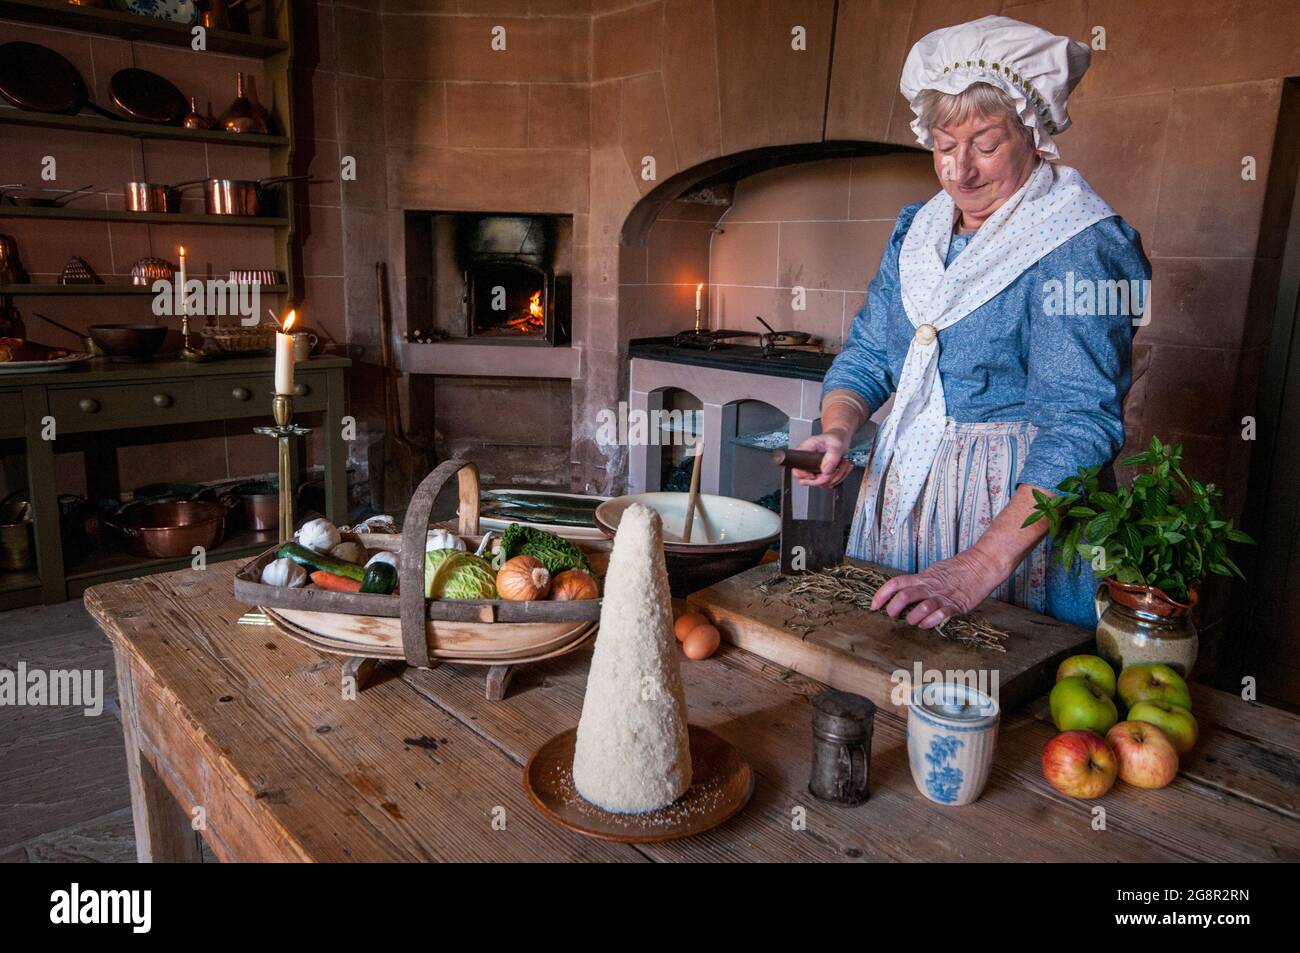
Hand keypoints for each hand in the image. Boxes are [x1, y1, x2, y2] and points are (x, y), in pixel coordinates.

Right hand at [793, 428, 853, 487]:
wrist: (840, 440)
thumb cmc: (834, 438)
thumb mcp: (835, 444)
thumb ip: (832, 456)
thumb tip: (826, 470)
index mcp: (805, 452)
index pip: (797, 471)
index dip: (805, 476)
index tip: (816, 474)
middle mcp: (807, 463)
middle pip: (809, 481)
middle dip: (827, 477)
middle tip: (836, 467)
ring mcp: (814, 471)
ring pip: (822, 484)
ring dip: (836, 476)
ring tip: (841, 463)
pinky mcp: (822, 476)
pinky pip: (830, 484)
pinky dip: (840, 477)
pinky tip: (842, 467)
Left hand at [870, 547, 1004, 628]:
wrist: (981, 564)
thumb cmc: (958, 569)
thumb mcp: (933, 572)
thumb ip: (919, 583)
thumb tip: (904, 593)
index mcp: (922, 577)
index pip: (895, 583)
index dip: (881, 594)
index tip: (873, 606)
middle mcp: (929, 586)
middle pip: (903, 597)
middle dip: (893, 610)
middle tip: (892, 616)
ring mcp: (942, 596)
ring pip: (919, 609)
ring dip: (912, 619)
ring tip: (912, 621)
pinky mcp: (956, 605)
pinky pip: (939, 616)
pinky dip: (929, 623)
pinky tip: (927, 623)